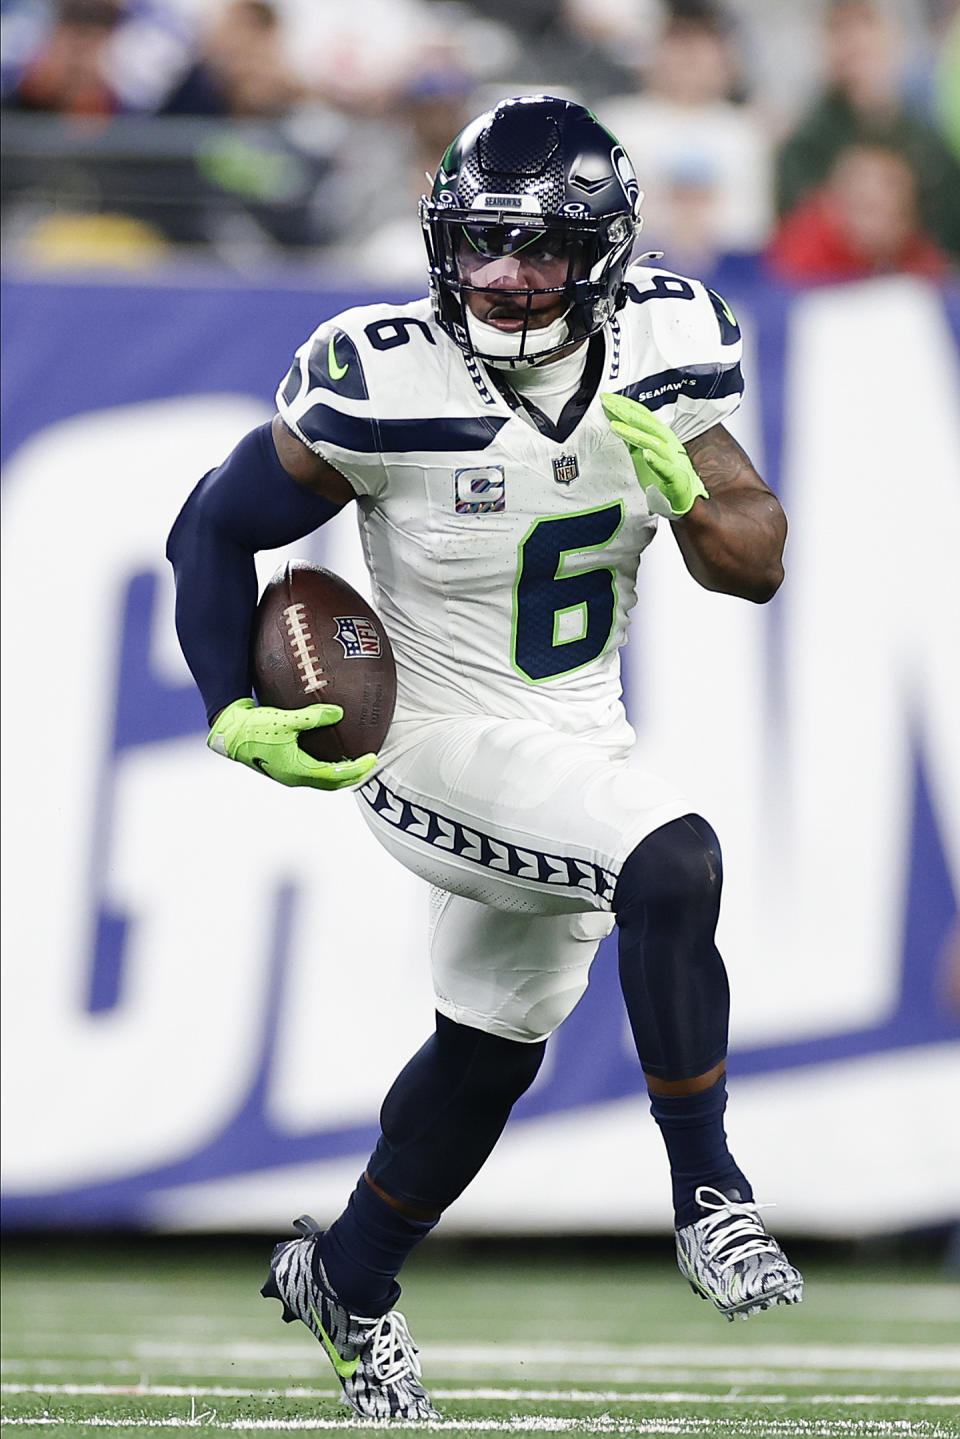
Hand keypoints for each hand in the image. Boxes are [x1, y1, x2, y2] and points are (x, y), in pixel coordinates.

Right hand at [207, 698, 376, 789]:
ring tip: (354, 762)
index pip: (336, 775)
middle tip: (369, 764)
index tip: (372, 759)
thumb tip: (339, 712)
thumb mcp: (285, 720)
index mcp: (298, 770)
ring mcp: (288, 774)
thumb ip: (313, 717)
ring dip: (340, 774)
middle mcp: (294, 777)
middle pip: (332, 783)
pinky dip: (327, 769)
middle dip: (353, 775)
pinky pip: (312, 773)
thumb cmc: (254, 727)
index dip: (357, 769)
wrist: (228, 733)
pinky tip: (330, 755)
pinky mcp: (283, 768)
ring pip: (322, 780)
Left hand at [601, 392, 708, 517]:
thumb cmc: (664, 476)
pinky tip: (646, 454)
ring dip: (633, 433)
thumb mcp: (643, 453)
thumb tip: (616, 421)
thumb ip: (632, 438)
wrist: (685, 498)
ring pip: (653, 442)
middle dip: (626, 412)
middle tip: (608, 403)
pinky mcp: (675, 478)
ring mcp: (672, 459)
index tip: (607, 398)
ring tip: (615, 426)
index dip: (625, 405)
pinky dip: (656, 461)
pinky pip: (666, 468)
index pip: (642, 415)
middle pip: (646, 423)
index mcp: (661, 436)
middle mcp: (668, 443)